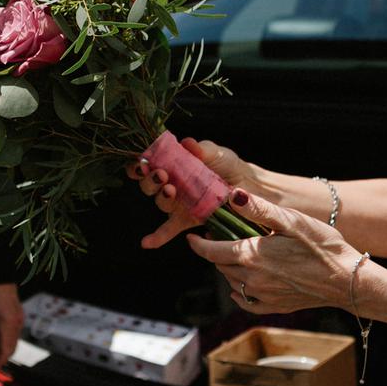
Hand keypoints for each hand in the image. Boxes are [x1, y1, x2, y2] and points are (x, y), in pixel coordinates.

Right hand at [125, 137, 254, 249]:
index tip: (143, 161)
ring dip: (160, 197)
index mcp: (172, 164)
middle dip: (150, 179)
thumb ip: (201, 148)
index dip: (139, 164)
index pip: (148, 163)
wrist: (247, 185)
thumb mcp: (215, 153)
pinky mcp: (187, 219)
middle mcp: (170, 184)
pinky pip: (169, 229)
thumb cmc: (227, 165)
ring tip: (170, 191)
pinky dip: (157, 237)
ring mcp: (178, 203)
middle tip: (161, 174)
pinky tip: (147, 243)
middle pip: (149, 184)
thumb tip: (187, 143)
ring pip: (160, 203)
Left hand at [186, 193, 357, 314]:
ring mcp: (263, 296)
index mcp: (251, 255)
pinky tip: (243, 285)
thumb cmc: (322, 246)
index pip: (212, 251)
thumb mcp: (291, 220)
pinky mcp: (275, 307)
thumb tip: (232, 196)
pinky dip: (240, 292)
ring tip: (238, 254)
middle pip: (221, 266)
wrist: (347, 280)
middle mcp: (252, 279)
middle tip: (222, 238)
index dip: (198, 244)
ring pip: (233, 282)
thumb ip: (259, 210)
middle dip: (216, 252)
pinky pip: (247, 302)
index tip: (192, 237)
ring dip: (229, 269)